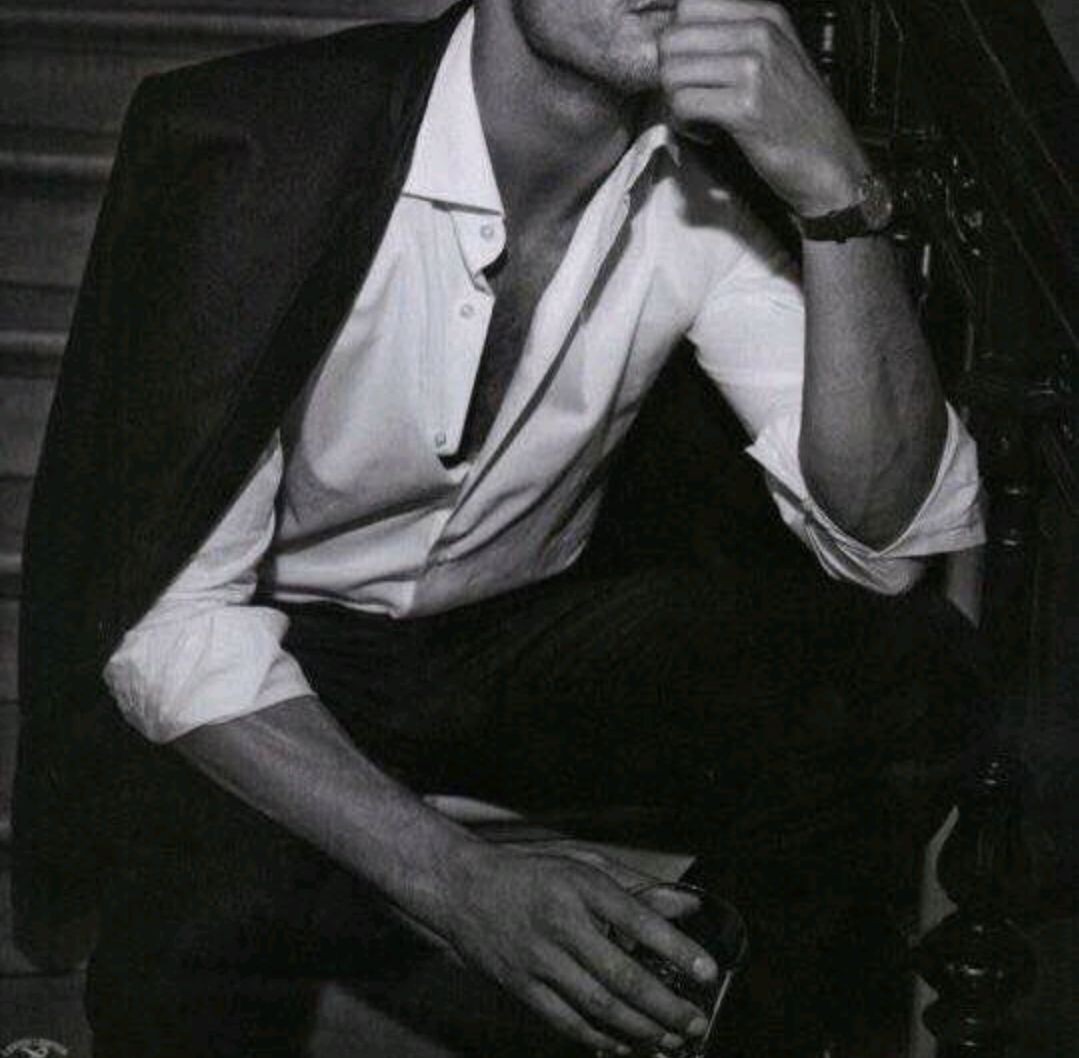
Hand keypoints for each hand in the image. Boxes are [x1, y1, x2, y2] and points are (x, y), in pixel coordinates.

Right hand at [437, 841, 717, 1053]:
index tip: (707, 971)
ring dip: (639, 1029)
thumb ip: (636, 884)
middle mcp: (561, 922)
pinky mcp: (521, 985)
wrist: (461, 888)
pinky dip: (598, 1038)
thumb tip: (689, 904)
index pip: (638, 918)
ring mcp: (538, 957)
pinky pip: (565, 1021)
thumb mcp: (582, 862)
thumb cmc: (531, 872)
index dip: (676, 948)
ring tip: (669, 1039)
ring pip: (598, 1004)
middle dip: (664, 1006)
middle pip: (621, 974)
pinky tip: (623, 1044)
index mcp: (581, 885)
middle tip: (694, 1021)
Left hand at [659, 0, 868, 215]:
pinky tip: (703, 131)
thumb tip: (678, 42)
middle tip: (685, 96)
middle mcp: (760, 34)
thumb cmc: (797, 118)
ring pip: (672, 71)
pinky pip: (683, 104)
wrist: (830, 162)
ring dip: (673, 101)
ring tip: (695, 117)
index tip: (687, 67)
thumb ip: (735, 41)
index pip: (690, 5)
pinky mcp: (744, 108)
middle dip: (668, 73)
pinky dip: (683, 123)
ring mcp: (754, 69)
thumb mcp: (777, 59)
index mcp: (766, 16)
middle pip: (674, 37)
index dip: (677, 41)